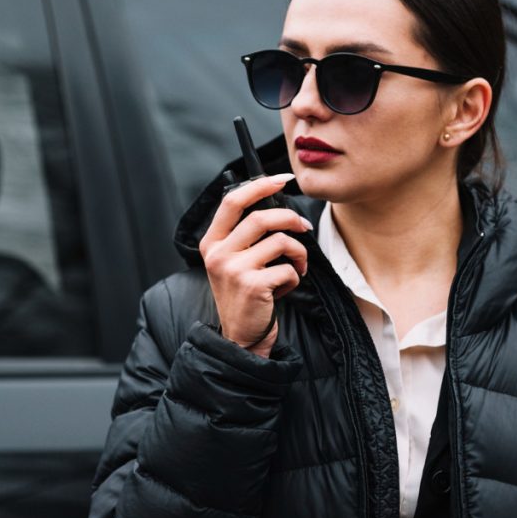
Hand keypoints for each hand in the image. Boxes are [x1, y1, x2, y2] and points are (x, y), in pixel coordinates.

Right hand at [199, 173, 310, 357]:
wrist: (241, 337)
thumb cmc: (245, 296)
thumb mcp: (235, 262)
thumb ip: (246, 236)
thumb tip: (280, 208)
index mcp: (211, 243)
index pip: (233, 201)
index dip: (260, 185)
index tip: (283, 179)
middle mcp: (218, 254)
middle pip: (261, 217)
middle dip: (291, 218)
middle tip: (305, 227)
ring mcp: (234, 269)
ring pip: (280, 241)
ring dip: (299, 253)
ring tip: (298, 266)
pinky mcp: (253, 285)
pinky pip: (288, 268)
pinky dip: (295, 276)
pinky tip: (286, 288)